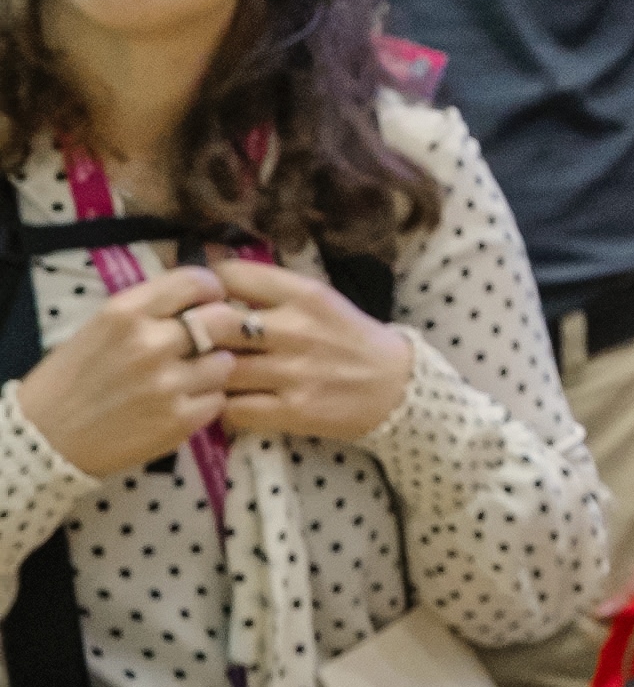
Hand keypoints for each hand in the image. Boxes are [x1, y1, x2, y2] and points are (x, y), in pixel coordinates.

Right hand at [18, 265, 236, 476]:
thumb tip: (200, 298)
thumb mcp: (101, 328)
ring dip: (213, 370)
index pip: (194, 282)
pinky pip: (217, 400)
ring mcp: (167, 384)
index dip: (211, 290)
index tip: (211, 300)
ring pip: (225, 363)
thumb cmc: (72, 379)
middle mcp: (149, 344)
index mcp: (125, 313)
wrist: (44, 438)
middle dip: (224, 329)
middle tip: (212, 341)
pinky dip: (205, 402)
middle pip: (224, 320)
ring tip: (187, 379)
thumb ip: (149, 311)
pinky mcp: (178, 420)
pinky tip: (180, 404)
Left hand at [210, 259, 414, 443]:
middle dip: (191, 332)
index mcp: (304, 294)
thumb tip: (209, 283)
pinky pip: (233, 409)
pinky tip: (228, 401)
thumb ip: (270, 291)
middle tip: (185, 342)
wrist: (395, 386)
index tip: (199, 300)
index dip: (204, 288)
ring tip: (203, 374)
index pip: (230, 276)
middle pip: (214, 324)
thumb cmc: (348, 338)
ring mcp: (294, 372)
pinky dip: (222, 407)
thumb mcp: (319, 300)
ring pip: (218, 370)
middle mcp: (297, 330)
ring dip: (204, 373)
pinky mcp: (293, 410)